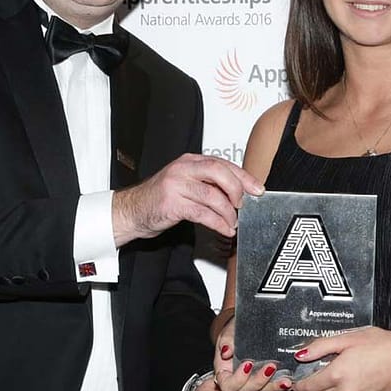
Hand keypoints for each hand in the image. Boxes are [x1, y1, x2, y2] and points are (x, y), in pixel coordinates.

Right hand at [112, 153, 263, 245]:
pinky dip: (218, 223)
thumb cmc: (160, 199)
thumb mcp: (185, 183)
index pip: (223, 163)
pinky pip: (203, 213)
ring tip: (233, 222)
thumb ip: (208, 183)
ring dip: (228, 212)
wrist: (132, 211)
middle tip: (243, 204)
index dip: (244, 177)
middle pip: (219, 172)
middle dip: (237, 189)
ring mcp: (176, 185)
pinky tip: (224, 229)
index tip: (257, 189)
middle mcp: (183, 169)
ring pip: (213, 195)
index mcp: (189, 161)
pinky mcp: (172, 204)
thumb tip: (239, 193)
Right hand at [213, 316, 291, 390]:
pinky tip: (290, 382)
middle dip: (258, 381)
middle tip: (271, 366)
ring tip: (286, 380)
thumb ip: (227, 340)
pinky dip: (281, 388)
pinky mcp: (269, 383)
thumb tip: (226, 352)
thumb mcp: (230, 331)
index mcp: (226, 373)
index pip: (228, 386)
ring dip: (274, 387)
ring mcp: (255, 384)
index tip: (248, 363)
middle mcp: (240, 382)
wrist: (253, 323)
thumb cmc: (238, 328)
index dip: (237, 380)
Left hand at [292, 327, 390, 390]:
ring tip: (341, 368)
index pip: (309, 387)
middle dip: (316, 383)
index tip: (293, 381)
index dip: (299, 385)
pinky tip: (355, 375)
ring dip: (331, 387)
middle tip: (319, 367)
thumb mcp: (346, 338)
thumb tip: (300, 355)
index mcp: (338, 375)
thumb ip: (320, 347)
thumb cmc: (379, 343)